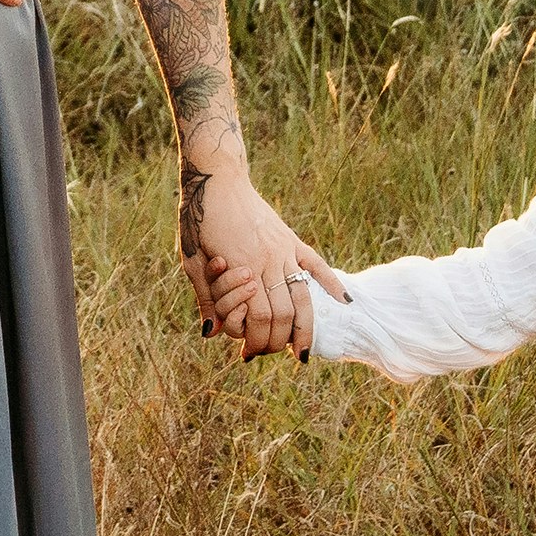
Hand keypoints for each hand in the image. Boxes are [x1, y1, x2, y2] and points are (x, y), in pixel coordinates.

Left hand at [186, 171, 325, 344]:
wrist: (216, 180)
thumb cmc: (197, 222)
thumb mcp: (191, 261)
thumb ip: (206, 297)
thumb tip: (211, 334)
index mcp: (241, 267)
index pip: (259, 317)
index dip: (256, 341)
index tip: (248, 354)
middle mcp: (267, 260)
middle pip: (284, 312)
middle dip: (278, 340)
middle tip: (270, 354)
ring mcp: (283, 249)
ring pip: (303, 295)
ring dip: (304, 327)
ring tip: (304, 351)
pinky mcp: (290, 239)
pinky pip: (316, 264)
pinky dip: (332, 284)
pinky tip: (344, 302)